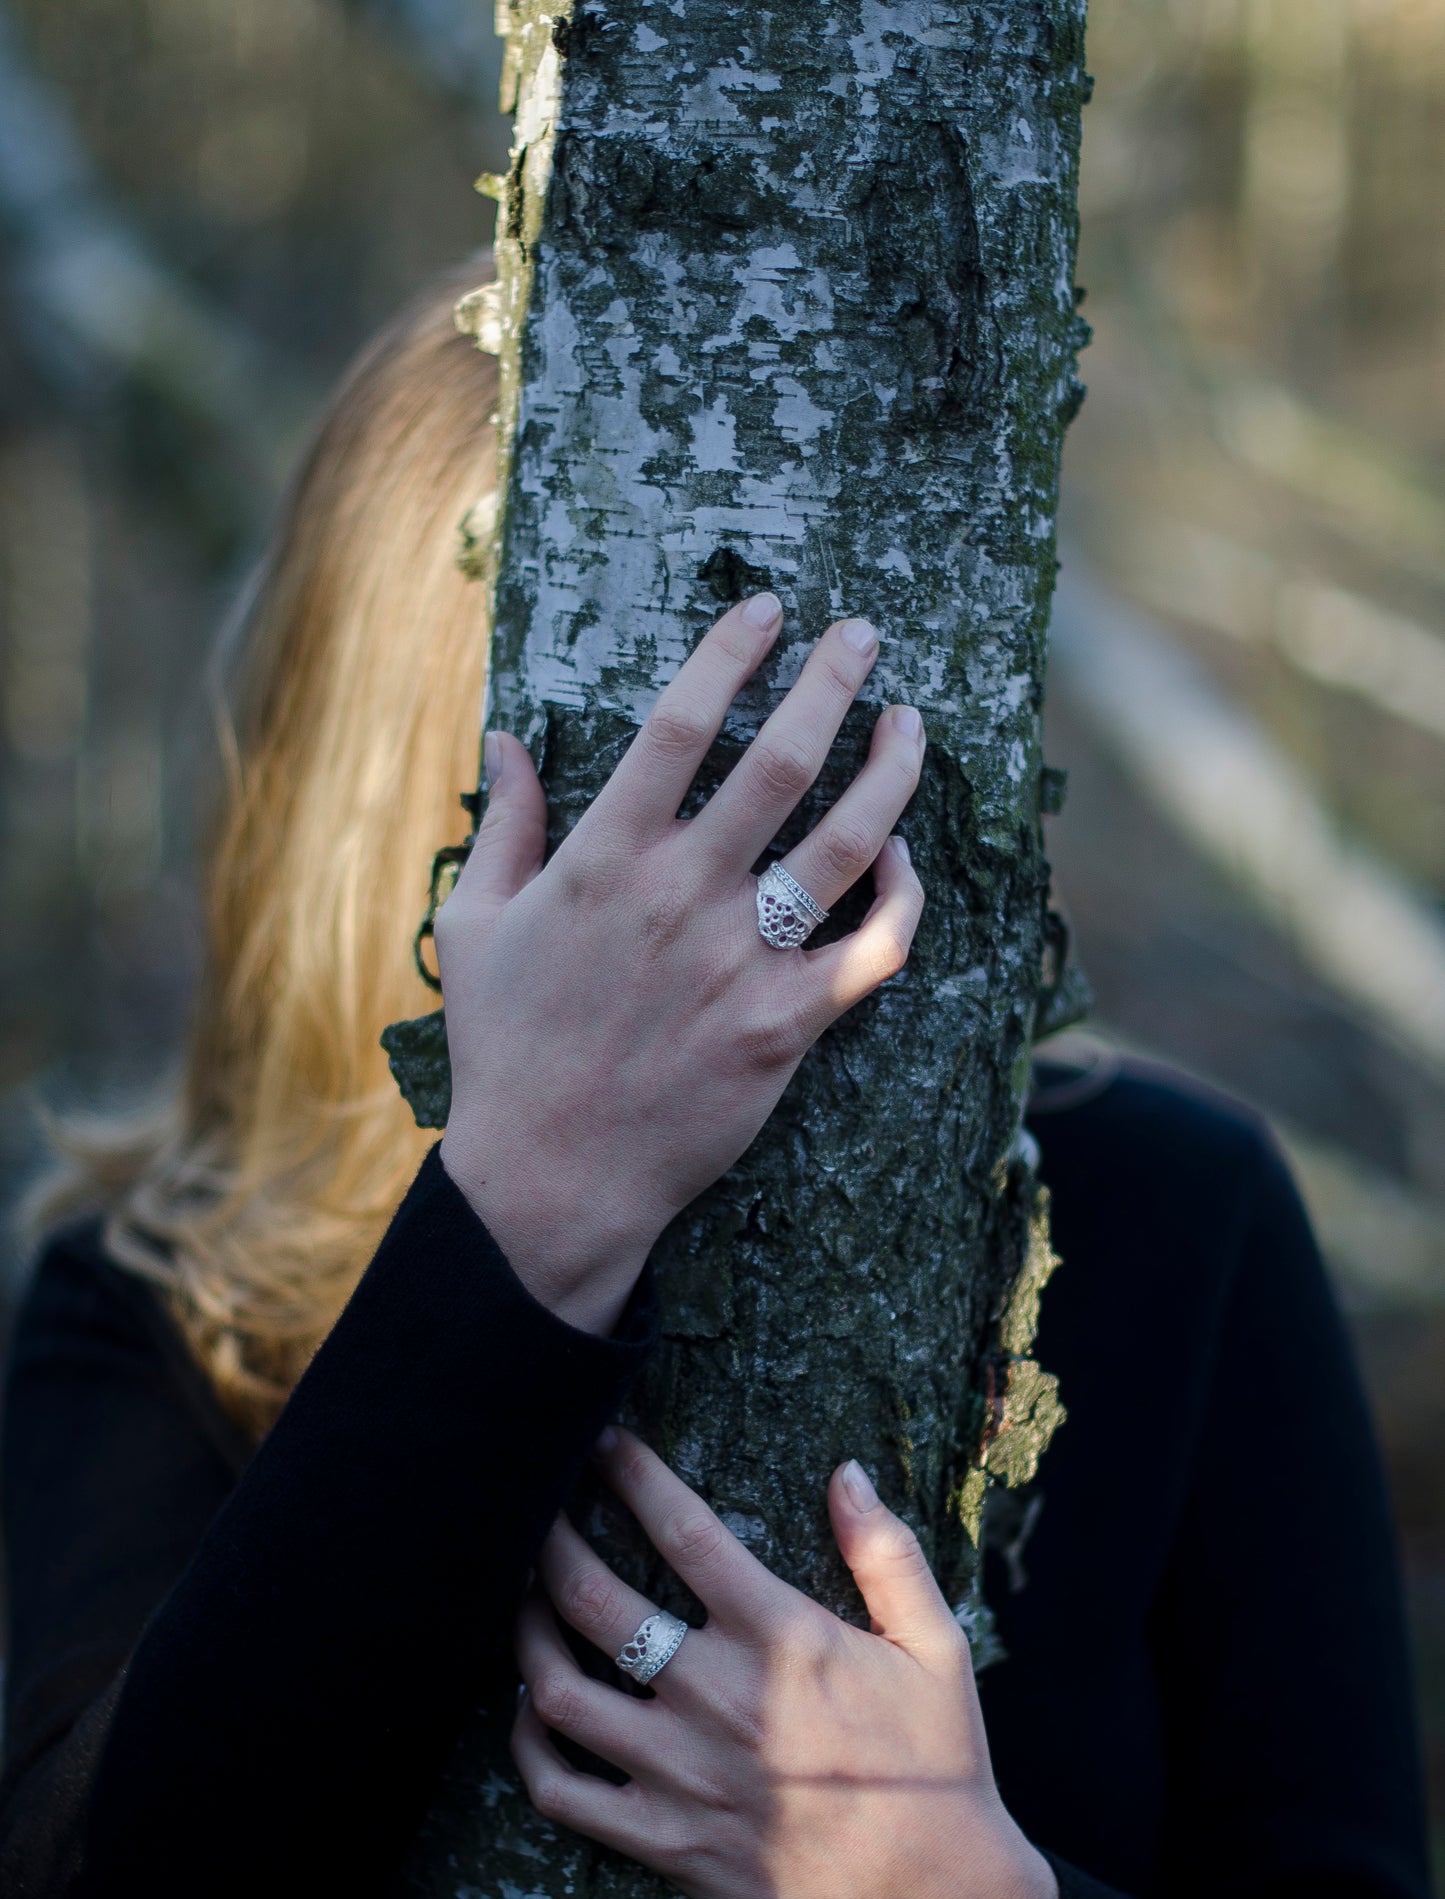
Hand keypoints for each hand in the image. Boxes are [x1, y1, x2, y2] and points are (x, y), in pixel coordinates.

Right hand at [435, 597, 924, 1332]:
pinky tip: (905, 863)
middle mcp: (681, 895)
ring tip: (912, 723)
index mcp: (603, 859)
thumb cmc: (504, 1050)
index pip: (680, 724)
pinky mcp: (783, 1026)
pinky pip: (871, 952)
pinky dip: (901, 902)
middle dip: (831, 682)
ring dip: (890, 772)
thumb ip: (506, 826)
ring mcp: (740, 961)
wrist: (549, 1179)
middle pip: (780, 762)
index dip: (730, 654)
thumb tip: (505, 736)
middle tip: (863, 636)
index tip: (767, 611)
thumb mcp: (475, 928)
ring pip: (844, 844)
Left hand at [512, 1432, 1058, 1898]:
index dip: (631, 1474)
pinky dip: (528, 1745)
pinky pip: (563, 1792)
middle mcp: (718, 1696)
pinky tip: (528, 1709)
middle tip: (533, 1509)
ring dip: (525, 1633)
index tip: (601, 1442)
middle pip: (594, 1599)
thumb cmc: (940, 1766)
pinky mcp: (665, 1842)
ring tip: (518, 1597)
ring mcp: (682, 1773)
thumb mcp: (937, 1647)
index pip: (684, 1530)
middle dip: (550, 1540)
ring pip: (558, 1689)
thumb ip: (887, 1553)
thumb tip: (848, 1473)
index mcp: (782, 1637)